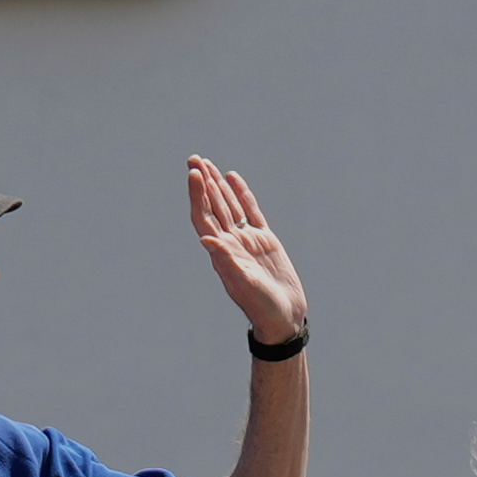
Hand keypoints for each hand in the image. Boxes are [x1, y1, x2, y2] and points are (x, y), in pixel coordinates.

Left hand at [187, 156, 308, 345]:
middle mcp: (231, 242)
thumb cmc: (262, 306)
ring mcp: (247, 240)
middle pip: (213, 206)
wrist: (283, 317)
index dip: (198, 195)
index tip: (194, 173)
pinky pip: (251, 212)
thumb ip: (227, 261)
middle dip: (203, 182)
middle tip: (194, 158)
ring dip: (217, 185)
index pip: (205, 216)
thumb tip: (206, 239)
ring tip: (207, 164)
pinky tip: (233, 180)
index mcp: (222, 251)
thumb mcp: (244, 284)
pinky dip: (242, 195)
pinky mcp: (265, 241)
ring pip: (229, 205)